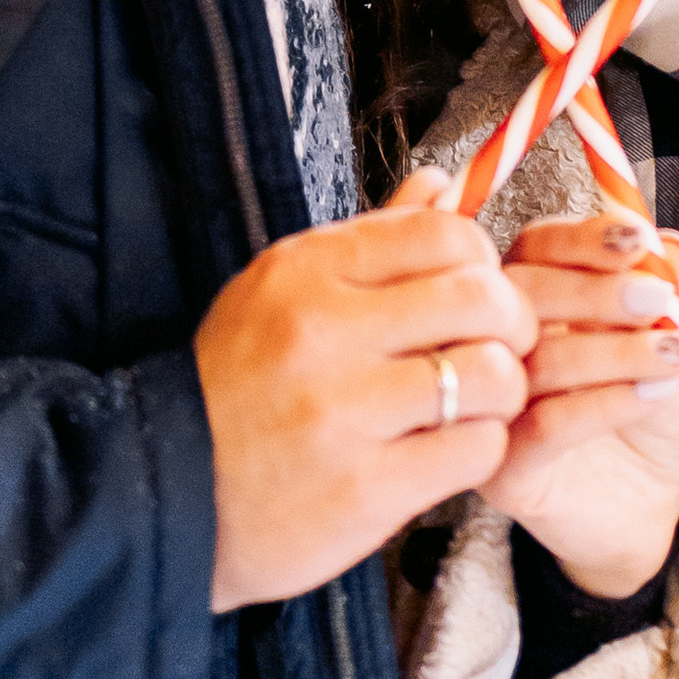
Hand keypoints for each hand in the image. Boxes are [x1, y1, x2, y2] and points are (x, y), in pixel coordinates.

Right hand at [197, 198, 536, 611]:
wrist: (166, 495)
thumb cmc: (233, 389)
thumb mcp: (279, 293)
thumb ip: (369, 241)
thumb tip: (442, 183)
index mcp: (305, 272)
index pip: (443, 232)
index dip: (482, 259)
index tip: (477, 288)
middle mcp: (324, 333)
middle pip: (481, 298)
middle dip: (513, 322)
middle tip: (503, 346)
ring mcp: (344, 414)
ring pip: (490, 375)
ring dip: (502, 389)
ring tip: (478, 402)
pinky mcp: (366, 490)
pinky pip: (476, 449)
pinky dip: (481, 445)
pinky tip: (452, 446)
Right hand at [483, 211, 678, 600]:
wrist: (645, 507)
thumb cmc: (643, 414)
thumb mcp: (669, 341)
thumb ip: (669, 290)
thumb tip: (671, 248)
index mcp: (529, 300)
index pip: (533, 247)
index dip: (583, 236)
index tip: (637, 238)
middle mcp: (496, 349)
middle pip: (520, 294)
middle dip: (598, 289)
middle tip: (658, 301)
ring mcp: (492, 413)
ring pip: (539, 360)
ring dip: (619, 350)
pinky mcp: (502, 474)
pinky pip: (546, 426)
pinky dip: (608, 401)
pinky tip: (655, 394)